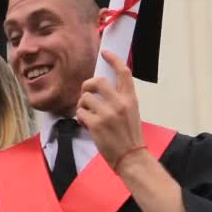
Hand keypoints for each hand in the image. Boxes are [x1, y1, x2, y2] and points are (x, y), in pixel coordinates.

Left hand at [76, 50, 144, 169]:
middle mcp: (120, 104)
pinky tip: (86, 125)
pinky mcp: (96, 124)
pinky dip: (80, 117)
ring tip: (88, 115)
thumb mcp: (131, 112)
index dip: (113, 60)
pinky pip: (80, 112)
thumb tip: (101, 88)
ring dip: (82, 105)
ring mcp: (107, 114)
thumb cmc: (130, 136)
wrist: (131, 158)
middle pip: (98, 81)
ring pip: (85, 98)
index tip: (105, 53)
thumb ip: (119, 99)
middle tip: (86, 94)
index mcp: (130, 99)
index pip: (123, 73)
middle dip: (88, 85)